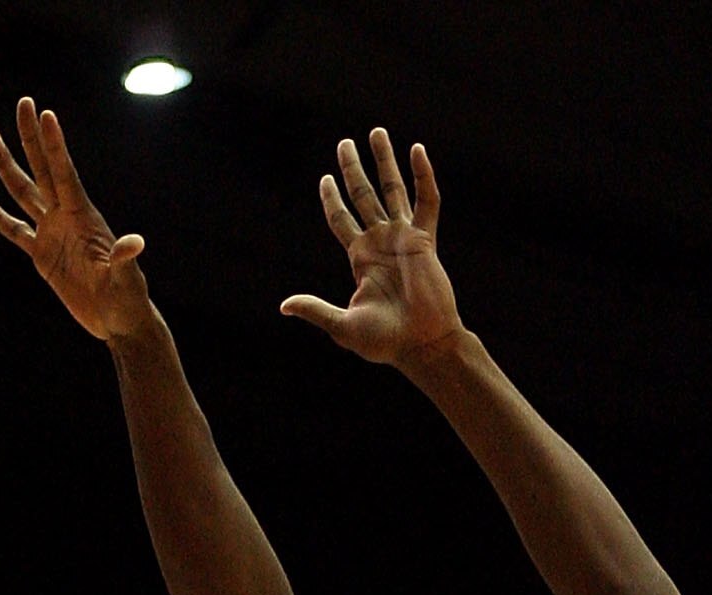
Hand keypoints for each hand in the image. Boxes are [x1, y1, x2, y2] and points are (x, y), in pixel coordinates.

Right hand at [0, 99, 152, 341]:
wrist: (118, 320)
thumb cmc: (127, 300)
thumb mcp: (126, 280)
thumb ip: (124, 260)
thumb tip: (134, 244)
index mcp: (83, 216)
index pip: (64, 173)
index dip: (54, 146)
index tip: (46, 113)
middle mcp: (65, 216)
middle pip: (42, 169)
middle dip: (31, 137)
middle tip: (24, 102)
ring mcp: (51, 233)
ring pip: (22, 192)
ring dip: (5, 165)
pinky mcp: (42, 255)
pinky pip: (15, 232)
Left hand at [282, 130, 461, 366]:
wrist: (422, 345)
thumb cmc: (385, 342)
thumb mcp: (342, 326)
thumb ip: (316, 309)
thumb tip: (284, 306)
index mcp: (360, 258)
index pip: (341, 219)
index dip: (332, 199)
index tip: (325, 178)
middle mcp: (380, 242)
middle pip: (363, 195)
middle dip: (353, 169)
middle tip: (344, 143)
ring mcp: (404, 238)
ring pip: (392, 190)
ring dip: (385, 161)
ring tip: (376, 132)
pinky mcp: (426, 240)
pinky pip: (427, 201)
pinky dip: (424, 176)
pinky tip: (417, 151)